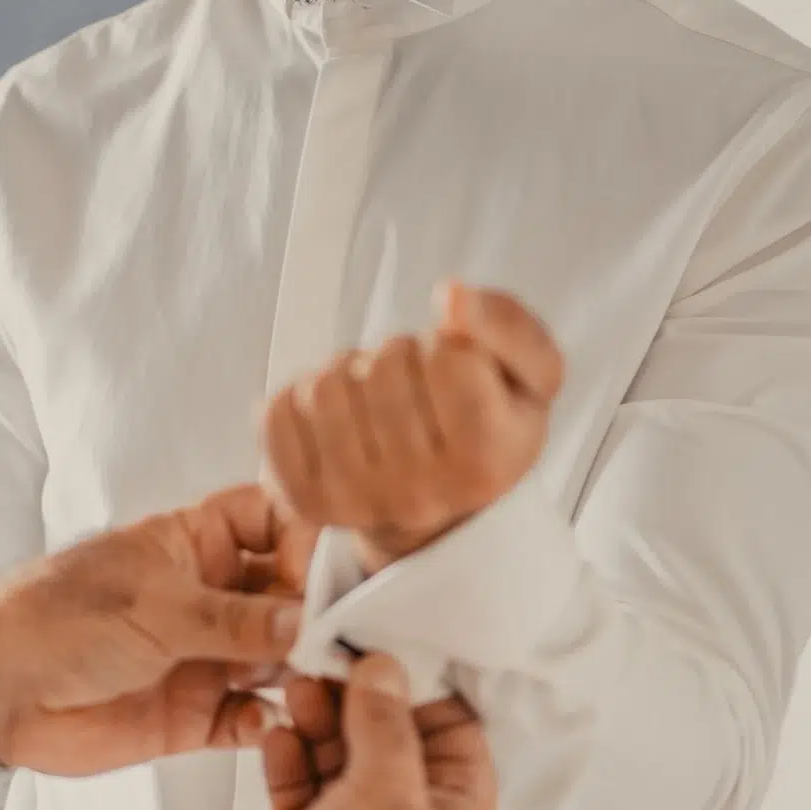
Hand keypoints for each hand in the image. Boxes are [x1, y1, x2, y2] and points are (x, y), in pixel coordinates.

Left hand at [0, 483, 309, 776]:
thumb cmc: (59, 619)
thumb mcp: (155, 606)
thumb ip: (235, 619)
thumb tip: (308, 620)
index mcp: (195, 543)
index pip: (273, 521)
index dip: (307, 538)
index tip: (332, 569)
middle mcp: (210, 596)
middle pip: (290, 593)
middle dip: (320, 612)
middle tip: (350, 635)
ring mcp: (207, 655)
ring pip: (281, 658)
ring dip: (304, 670)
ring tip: (324, 682)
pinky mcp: (196, 714)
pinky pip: (253, 717)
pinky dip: (270, 721)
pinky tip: (272, 722)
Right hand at [245, 661, 497, 809]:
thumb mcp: (388, 793)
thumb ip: (387, 723)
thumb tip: (385, 668)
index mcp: (458, 808)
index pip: (449, 723)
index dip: (414, 680)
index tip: (377, 641)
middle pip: (387, 735)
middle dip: (353, 697)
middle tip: (320, 660)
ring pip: (340, 757)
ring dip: (316, 721)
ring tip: (293, 688)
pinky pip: (303, 787)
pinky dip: (289, 759)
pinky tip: (275, 734)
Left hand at [263, 283, 563, 568]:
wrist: (443, 512)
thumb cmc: (487, 428)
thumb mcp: (532, 373)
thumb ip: (506, 323)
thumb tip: (450, 297)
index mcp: (486, 460)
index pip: (449, 357)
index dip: (449, 345)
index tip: (456, 372)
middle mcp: (422, 493)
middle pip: (383, 366)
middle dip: (397, 357)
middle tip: (414, 388)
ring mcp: (358, 501)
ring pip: (326, 385)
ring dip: (347, 375)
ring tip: (374, 401)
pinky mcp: (305, 500)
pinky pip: (278, 413)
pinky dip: (300, 401)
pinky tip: (337, 419)